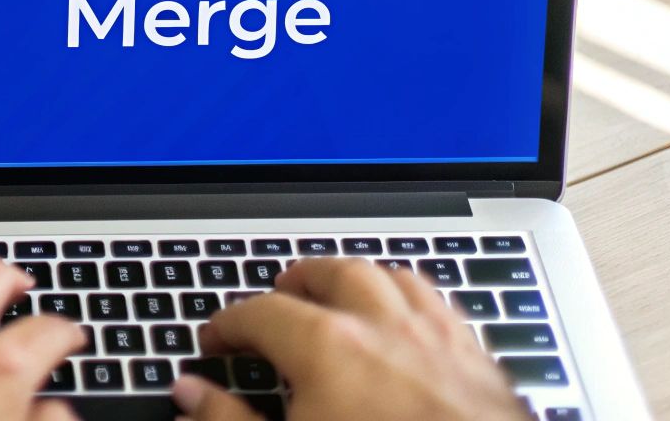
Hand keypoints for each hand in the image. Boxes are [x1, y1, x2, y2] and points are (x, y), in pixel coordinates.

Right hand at [172, 257, 527, 420]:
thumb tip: (192, 394)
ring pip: (392, 277)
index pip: (257, 313)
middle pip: (330, 274)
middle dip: (296, 281)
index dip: (226, 325)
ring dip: (357, 278)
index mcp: (326, 347)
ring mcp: (437, 339)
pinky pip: (440, 304)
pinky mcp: (478, 361)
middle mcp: (383, 327)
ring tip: (339, 290)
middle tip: (275, 295)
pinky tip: (408, 316)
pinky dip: (413, 299)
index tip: (216, 342)